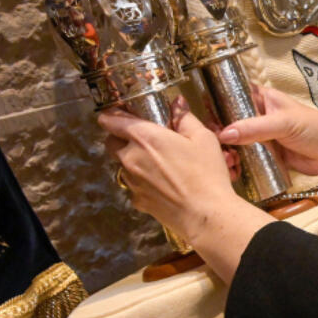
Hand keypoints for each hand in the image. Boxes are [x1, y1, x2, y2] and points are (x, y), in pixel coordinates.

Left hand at [99, 98, 251, 242]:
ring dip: (131, 160)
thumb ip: (185, 119)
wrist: (205, 215)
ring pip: (121, 165)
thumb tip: (177, 103)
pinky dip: (141, 181)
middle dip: (119, 137)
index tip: (119, 114)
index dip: (112, 116)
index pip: (111, 121)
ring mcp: (131, 181)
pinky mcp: (137, 200)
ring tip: (155, 163)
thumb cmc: (206, 173)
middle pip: (110, 143)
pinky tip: (161, 184)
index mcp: (144, 137)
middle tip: (140, 138)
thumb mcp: (203, 139)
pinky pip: (132, 185)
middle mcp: (130, 158)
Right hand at [218, 87, 317, 175]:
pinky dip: (238, 162)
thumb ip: (254, 128)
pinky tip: (229, 168)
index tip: (199, 117)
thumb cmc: (315, 129)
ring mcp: (262, 136)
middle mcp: (259, 115)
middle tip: (208, 144)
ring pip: (237, 141)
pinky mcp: (267, 154)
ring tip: (220, 159)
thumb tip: (224, 134)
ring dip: (227, 149)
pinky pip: (247, 156)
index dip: (216, 103)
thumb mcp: (283, 124)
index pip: (233, 95)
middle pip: (230, 121)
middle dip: (219, 132)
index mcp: (263, 98)